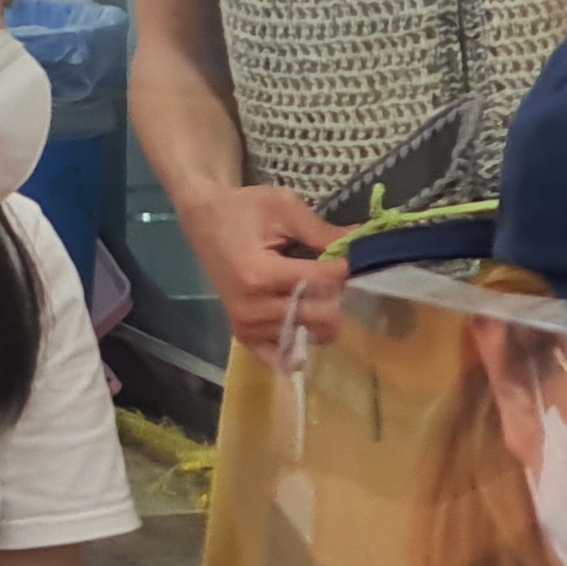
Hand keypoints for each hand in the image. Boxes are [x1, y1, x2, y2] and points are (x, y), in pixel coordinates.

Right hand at [174, 179, 346, 362]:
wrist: (203, 219)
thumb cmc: (242, 209)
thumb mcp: (283, 207)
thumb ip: (322, 231)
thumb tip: (363, 245)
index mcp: (260, 275)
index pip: (323, 284)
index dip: (343, 268)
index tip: (347, 254)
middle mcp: (252, 308)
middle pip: (322, 316)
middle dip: (337, 293)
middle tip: (332, 274)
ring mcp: (246, 325)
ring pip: (310, 335)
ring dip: (323, 316)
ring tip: (315, 292)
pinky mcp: (243, 334)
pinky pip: (279, 359)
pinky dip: (296, 348)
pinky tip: (303, 328)